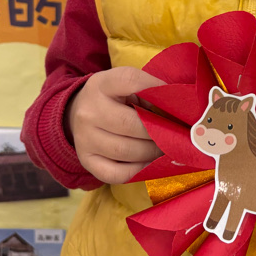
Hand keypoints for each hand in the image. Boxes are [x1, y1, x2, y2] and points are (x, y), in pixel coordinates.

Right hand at [65, 67, 164, 183]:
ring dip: (152, 152)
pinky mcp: (87, 160)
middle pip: (130, 124)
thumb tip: (179, 110)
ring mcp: (84, 138)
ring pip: (125, 151)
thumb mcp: (125, 85)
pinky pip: (117, 174)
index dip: (158, 90)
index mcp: (101, 84)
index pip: (131, 81)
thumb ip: (149, 92)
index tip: (175, 101)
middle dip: (158, 131)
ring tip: (165, 148)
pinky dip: (139, 170)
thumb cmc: (113, 98)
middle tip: (175, 134)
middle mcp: (88, 111)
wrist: (76, 113)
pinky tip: (150, 163)